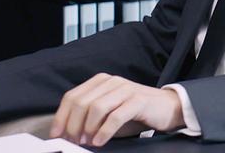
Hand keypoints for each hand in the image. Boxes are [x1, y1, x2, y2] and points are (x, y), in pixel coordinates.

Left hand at [49, 73, 184, 146]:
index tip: (57, 134)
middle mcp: (112, 82)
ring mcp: (126, 89)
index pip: (72, 97)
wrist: (167, 107)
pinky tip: (100, 141)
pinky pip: (116, 116)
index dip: (61, 117)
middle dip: (73, 126)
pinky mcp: (139, 100)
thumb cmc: (134, 112)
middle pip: (81, 103)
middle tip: (74, 141)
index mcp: (101, 81)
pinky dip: (104, 131)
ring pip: (96, 108)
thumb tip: (66, 131)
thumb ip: (89, 116)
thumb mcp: (108, 112)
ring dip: (87, 129)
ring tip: (87, 142)